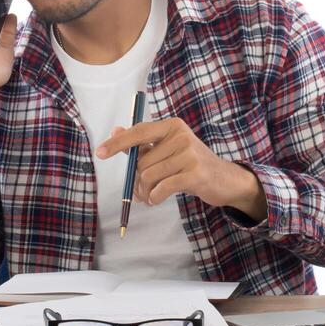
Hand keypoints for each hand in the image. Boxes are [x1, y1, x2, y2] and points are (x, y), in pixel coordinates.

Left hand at [94, 117, 267, 221]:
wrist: (225, 180)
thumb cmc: (191, 164)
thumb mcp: (169, 149)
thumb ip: (144, 142)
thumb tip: (116, 130)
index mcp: (172, 126)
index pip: (139, 132)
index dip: (118, 143)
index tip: (100, 152)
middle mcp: (181, 136)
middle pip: (141, 161)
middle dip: (136, 180)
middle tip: (139, 190)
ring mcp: (189, 154)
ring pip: (148, 176)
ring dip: (144, 191)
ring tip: (149, 196)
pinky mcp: (194, 174)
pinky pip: (161, 188)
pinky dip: (154, 198)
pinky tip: (157, 199)